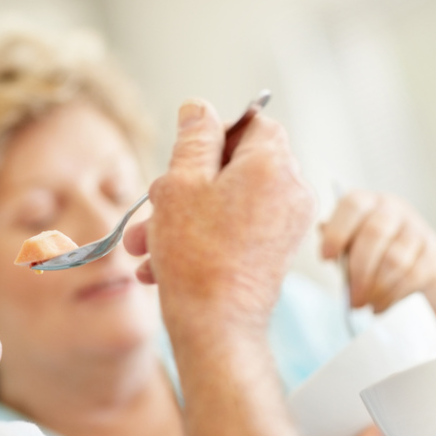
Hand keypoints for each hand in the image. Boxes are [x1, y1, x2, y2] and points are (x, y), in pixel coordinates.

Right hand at [124, 98, 315, 337]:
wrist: (216, 327)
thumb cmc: (197, 257)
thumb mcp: (180, 184)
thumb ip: (193, 139)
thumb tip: (198, 109)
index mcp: (272, 166)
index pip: (253, 124)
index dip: (213, 135)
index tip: (183, 158)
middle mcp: (290, 192)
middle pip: (235, 167)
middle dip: (185, 185)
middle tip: (152, 206)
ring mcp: (285, 226)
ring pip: (227, 203)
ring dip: (182, 217)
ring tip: (145, 245)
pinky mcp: (274, 254)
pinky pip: (234, 231)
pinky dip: (201, 239)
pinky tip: (161, 263)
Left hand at [321, 190, 435, 313]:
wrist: (425, 269)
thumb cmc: (376, 253)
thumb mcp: (351, 243)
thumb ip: (336, 241)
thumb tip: (323, 240)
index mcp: (368, 203)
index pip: (352, 205)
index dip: (336, 232)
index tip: (326, 258)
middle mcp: (394, 210)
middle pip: (374, 234)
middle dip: (358, 271)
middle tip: (350, 298)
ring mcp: (417, 230)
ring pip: (394, 259)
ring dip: (375, 288)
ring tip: (362, 304)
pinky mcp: (434, 255)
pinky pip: (411, 276)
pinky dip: (391, 296)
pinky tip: (378, 306)